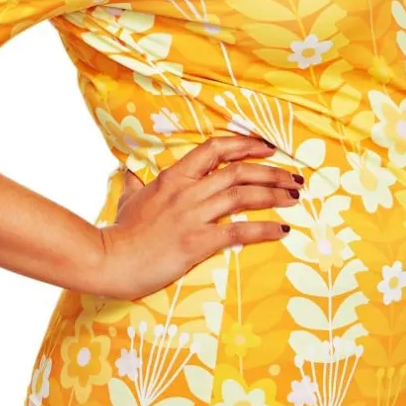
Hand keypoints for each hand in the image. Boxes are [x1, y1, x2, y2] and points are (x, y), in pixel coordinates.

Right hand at [95, 134, 300, 299]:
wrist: (111, 260)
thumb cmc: (120, 232)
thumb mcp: (128, 199)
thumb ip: (135, 184)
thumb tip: (129, 173)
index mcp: (174, 177)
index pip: (215, 149)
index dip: (244, 145)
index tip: (266, 148)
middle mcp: (187, 191)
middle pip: (238, 171)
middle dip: (271, 172)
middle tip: (293, 177)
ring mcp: (193, 215)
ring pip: (243, 196)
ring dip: (274, 194)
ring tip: (294, 197)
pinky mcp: (198, 242)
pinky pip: (238, 231)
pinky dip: (264, 229)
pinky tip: (281, 230)